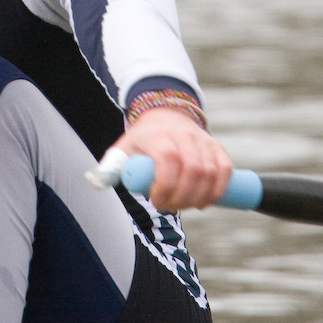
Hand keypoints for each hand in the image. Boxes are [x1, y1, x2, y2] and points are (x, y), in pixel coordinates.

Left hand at [112, 107, 231, 210]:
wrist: (166, 115)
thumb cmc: (142, 140)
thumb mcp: (123, 149)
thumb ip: (110, 167)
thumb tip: (97, 183)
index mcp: (157, 136)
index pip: (168, 160)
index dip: (165, 185)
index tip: (155, 201)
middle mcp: (183, 136)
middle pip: (192, 170)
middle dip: (182, 197)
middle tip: (169, 207)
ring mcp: (203, 141)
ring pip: (211, 172)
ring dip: (199, 197)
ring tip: (185, 206)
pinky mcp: (217, 147)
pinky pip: (225, 169)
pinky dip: (219, 189)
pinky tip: (205, 202)